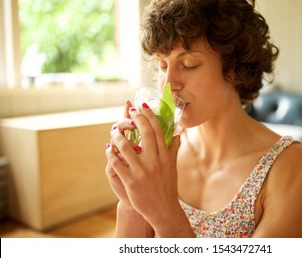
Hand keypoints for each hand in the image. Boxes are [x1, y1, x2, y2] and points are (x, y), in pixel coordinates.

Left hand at [108, 102, 180, 224]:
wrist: (163, 209)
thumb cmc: (168, 186)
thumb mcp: (173, 167)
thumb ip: (173, 148)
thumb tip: (178, 133)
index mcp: (166, 157)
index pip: (158, 131)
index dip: (150, 116)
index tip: (143, 106)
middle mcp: (155, 162)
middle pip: (145, 134)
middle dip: (136, 119)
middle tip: (130, 111)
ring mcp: (143, 172)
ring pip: (127, 147)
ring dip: (119, 136)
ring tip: (114, 130)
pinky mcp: (131, 182)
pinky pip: (118, 163)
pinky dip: (111, 154)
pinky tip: (109, 149)